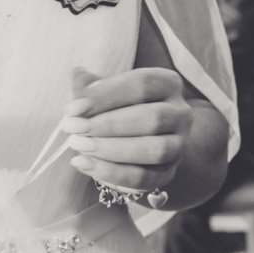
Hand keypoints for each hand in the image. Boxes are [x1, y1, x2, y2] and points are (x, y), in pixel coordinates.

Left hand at [63, 67, 192, 191]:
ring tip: (79, 147)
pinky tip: (85, 164)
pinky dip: (112, 173)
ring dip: (111, 149)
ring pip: (152, 150)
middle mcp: (180, 113)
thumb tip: (77, 75)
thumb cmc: (119, 109)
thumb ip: (91, 86)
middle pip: (151, 118)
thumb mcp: (106, 92)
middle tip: (72, 129)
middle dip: (107, 125)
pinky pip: (144, 178)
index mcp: (167, 84)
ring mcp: (178, 146)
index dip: (105, 96)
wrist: (138, 142)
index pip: (141, 84)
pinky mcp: (168, 174)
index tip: (72, 108)